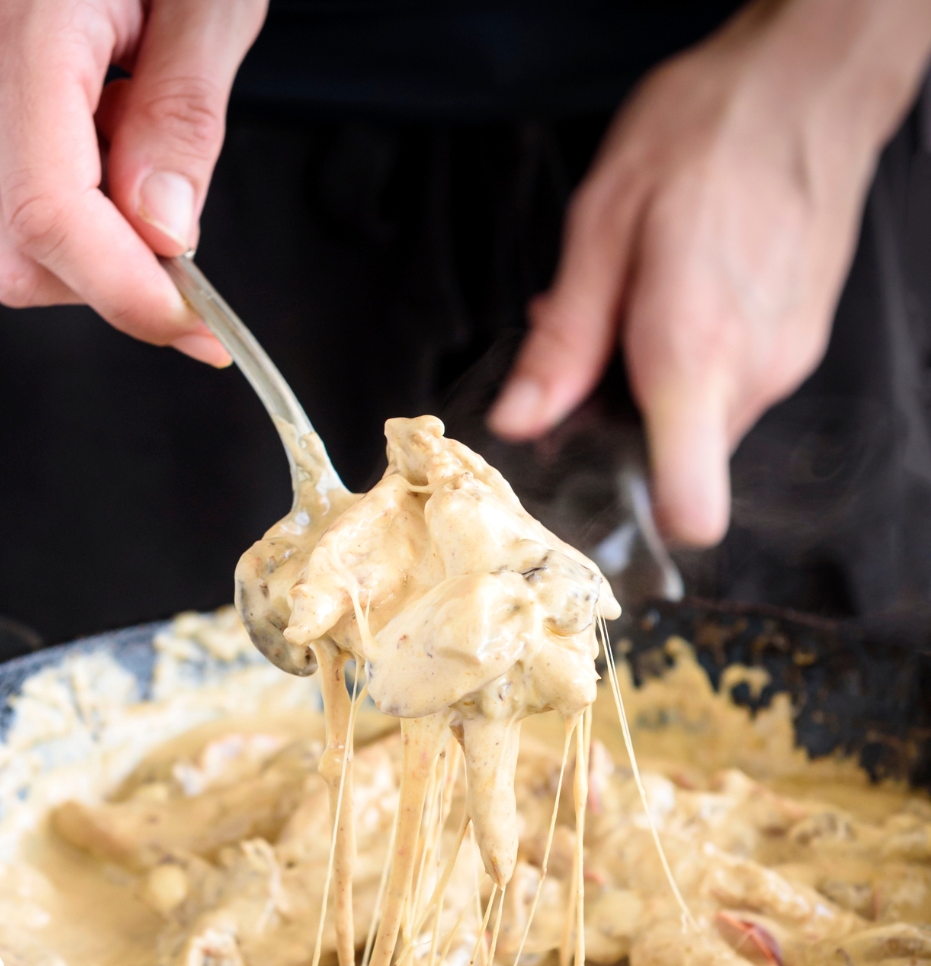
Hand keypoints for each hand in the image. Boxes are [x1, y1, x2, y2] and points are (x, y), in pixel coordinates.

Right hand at [0, 0, 266, 363]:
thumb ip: (184, 115)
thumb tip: (162, 234)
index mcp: (18, 26)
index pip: (50, 216)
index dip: (130, 295)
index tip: (200, 328)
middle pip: (15, 256)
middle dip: (110, 277)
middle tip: (181, 228)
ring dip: (87, 245)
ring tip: (137, 149)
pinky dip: (60, 208)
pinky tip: (101, 141)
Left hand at [489, 0, 930, 544]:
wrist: (810, 82)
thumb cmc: (708, 132)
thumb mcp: (603, 225)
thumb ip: (563, 341)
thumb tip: (519, 420)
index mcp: (693, 353)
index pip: (692, 504)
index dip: (645, 520)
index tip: (601, 496)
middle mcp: (749, 375)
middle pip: (676, 462)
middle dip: (625, 423)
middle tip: (595, 354)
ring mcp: (783, 364)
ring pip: (701, 423)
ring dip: (657, 389)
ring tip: (636, 306)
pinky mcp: (799, 347)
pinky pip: (732, 385)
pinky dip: (695, 362)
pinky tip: (677, 296)